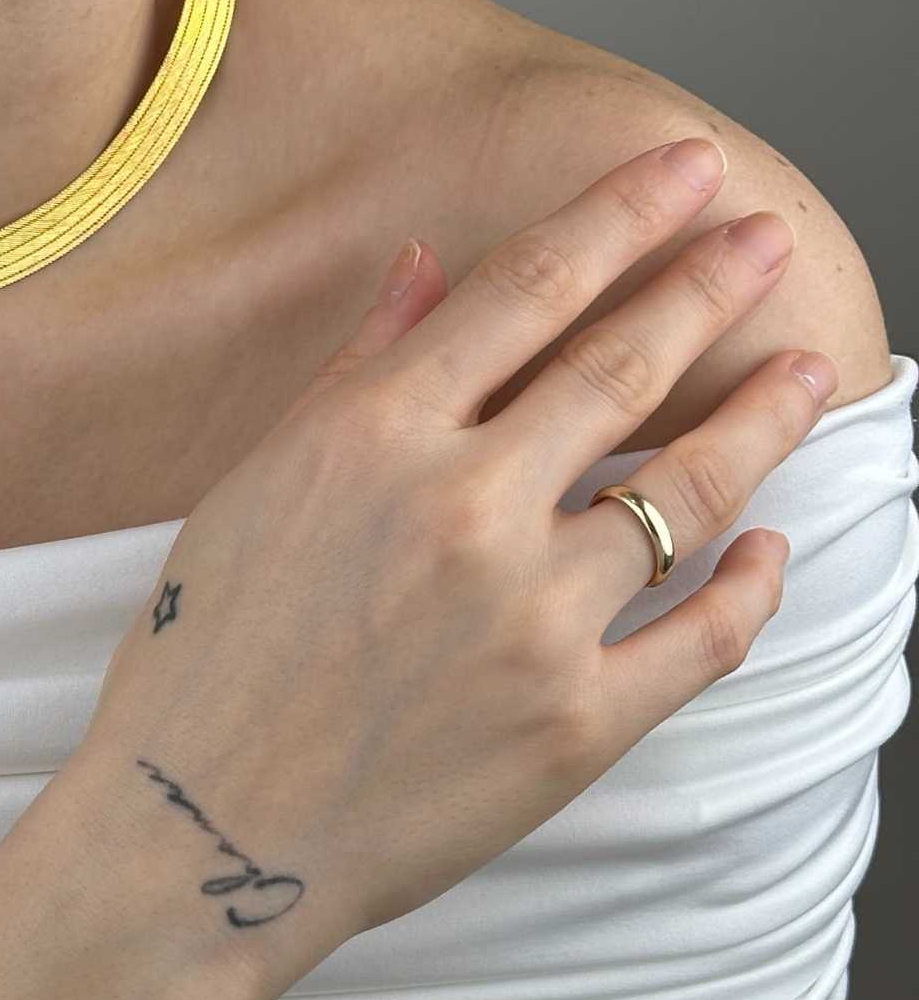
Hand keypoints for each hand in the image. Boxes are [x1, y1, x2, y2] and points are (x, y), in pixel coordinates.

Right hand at [77, 137, 836, 999]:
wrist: (194, 832)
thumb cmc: (201, 657)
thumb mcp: (251, 488)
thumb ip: (353, 373)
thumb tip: (425, 267)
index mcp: (374, 438)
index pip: (526, 292)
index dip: (616, 216)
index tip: (679, 167)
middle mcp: (466, 509)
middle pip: (622, 368)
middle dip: (704, 284)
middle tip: (759, 235)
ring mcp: (532, 618)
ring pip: (685, 493)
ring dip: (759, 418)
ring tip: (805, 366)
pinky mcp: (577, 724)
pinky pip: (700, 639)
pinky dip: (750, 586)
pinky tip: (771, 546)